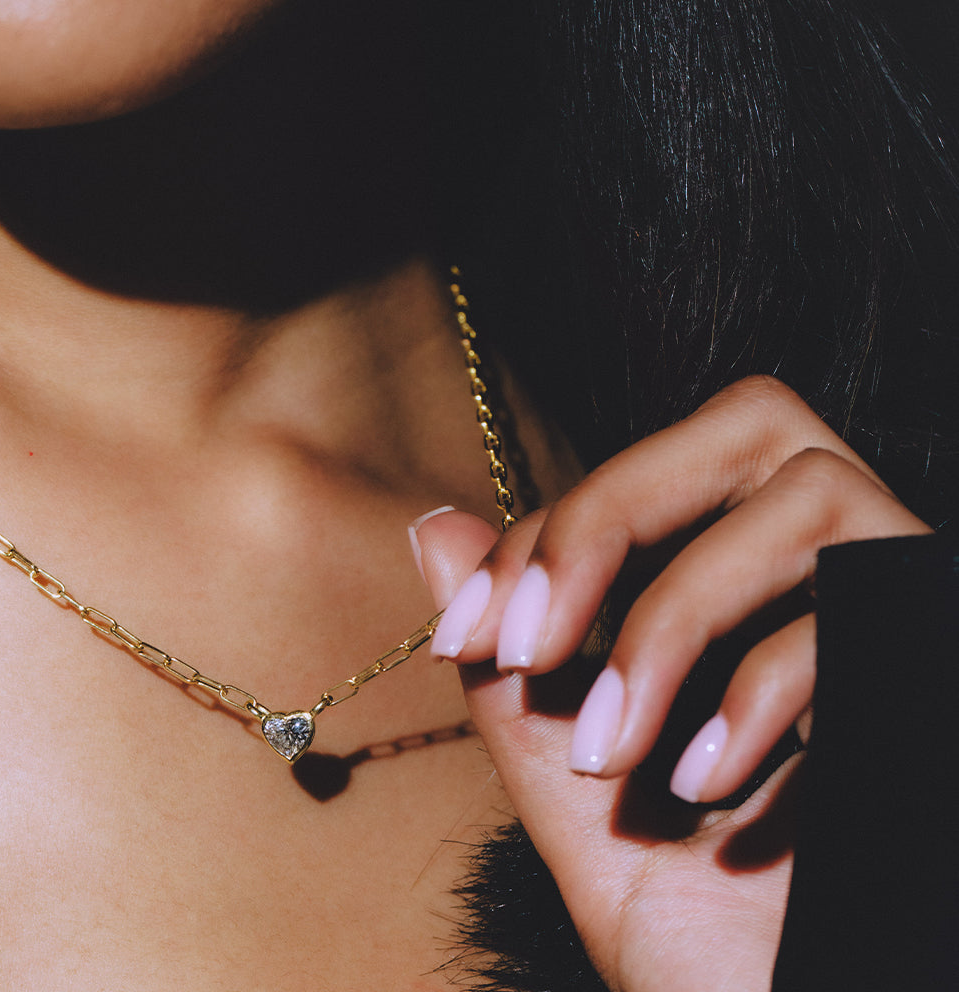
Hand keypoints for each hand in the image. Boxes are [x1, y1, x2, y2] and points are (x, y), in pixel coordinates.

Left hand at [411, 375, 930, 991]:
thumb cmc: (703, 924)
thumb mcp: (575, 786)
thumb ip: (511, 662)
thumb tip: (434, 528)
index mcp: (742, 585)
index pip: (643, 474)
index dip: (544, 533)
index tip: (464, 634)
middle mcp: (833, 570)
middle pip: (748, 420)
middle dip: (609, 517)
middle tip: (529, 645)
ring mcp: (891, 606)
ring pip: (805, 497)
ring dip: (673, 623)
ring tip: (610, 751)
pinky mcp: (925, 660)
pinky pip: (857, 612)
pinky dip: (759, 692)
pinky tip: (704, 785)